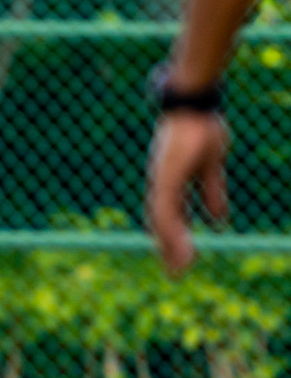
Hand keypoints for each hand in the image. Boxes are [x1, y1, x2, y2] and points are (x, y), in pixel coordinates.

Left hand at [147, 110, 228, 274]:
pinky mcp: (164, 176)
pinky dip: (170, 229)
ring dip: (169, 245)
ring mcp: (160, 178)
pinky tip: (178, 245)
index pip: (170, 215)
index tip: (182, 258)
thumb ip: (211, 193)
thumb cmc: (201, 128)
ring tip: (179, 268)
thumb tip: (218, 222)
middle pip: (160, 221)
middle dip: (168, 248)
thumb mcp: (211, 167)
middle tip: (176, 274)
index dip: (175, 237)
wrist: (193, 103)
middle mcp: (160, 182)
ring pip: (160, 219)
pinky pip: (164, 208)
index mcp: (170, 180)